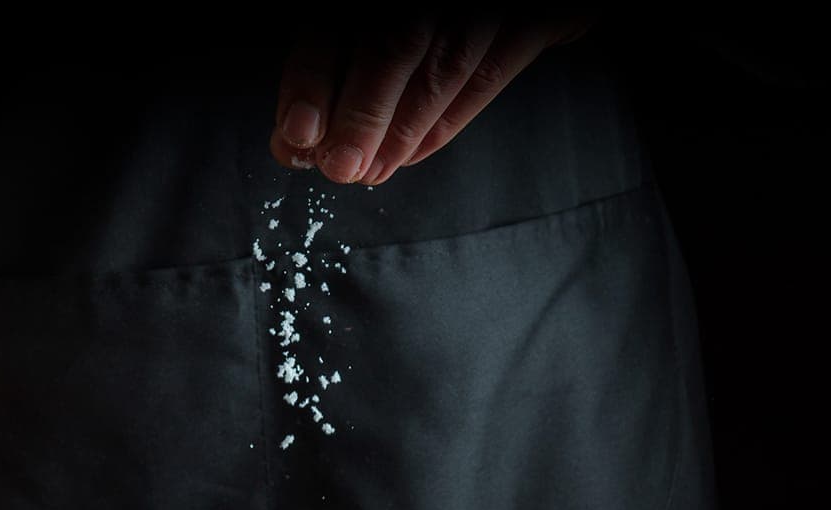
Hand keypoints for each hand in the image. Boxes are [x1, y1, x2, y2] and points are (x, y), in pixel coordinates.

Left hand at [270, 16, 587, 185]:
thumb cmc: (430, 17)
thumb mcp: (374, 25)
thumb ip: (331, 60)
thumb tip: (295, 134)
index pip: (336, 20)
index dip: (313, 75)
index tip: (299, 130)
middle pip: (393, 42)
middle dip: (362, 114)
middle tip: (339, 165)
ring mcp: (488, 0)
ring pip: (444, 65)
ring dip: (401, 130)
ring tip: (369, 171)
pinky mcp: (535, 18)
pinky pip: (487, 75)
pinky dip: (445, 122)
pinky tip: (410, 154)